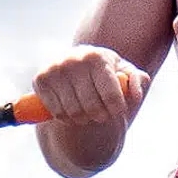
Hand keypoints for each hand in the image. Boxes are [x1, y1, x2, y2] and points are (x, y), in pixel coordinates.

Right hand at [31, 45, 147, 125]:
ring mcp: (55, 68)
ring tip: (87, 114)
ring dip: (83, 119)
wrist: (74, 63)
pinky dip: (65, 118)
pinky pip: (56, 112)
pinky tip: (71, 111)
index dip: (116, 110)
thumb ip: (136, 81)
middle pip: (92, 107)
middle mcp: (74, 59)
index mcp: (97, 57)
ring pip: (73, 112)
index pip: (111, 96)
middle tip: (102, 115)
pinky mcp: (40, 78)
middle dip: (100, 116)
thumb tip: (135, 95)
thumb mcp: (124, 72)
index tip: (117, 111)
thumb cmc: (104, 71)